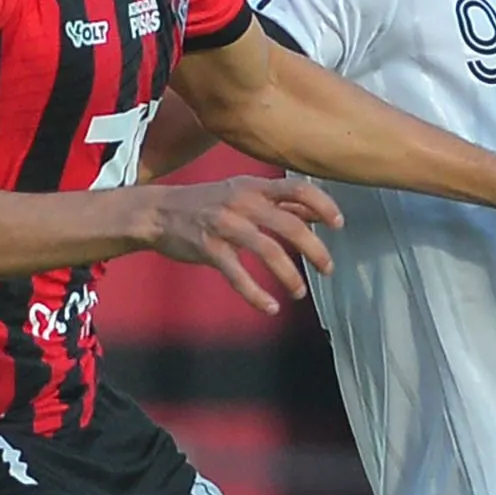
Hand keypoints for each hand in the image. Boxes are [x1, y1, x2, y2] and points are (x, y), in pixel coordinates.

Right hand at [133, 176, 344, 314]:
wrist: (156, 211)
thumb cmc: (206, 203)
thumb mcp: (242, 192)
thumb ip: (277, 201)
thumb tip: (315, 212)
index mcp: (254, 187)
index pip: (298, 188)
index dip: (323, 205)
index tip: (339, 225)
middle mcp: (242, 202)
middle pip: (289, 224)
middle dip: (315, 249)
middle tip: (328, 269)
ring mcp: (225, 225)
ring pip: (268, 251)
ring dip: (290, 275)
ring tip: (300, 292)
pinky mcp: (208, 248)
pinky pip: (238, 275)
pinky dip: (257, 294)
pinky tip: (270, 307)